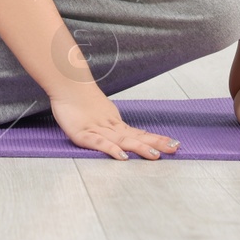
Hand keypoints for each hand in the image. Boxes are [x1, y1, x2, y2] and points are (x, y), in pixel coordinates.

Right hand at [50, 89, 179, 160]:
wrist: (65, 83)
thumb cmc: (78, 98)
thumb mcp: (98, 113)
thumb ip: (109, 125)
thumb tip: (122, 133)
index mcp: (114, 123)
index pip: (139, 133)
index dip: (156, 139)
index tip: (174, 143)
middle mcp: (110, 126)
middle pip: (136, 136)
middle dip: (156, 143)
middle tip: (175, 148)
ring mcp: (97, 129)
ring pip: (122, 140)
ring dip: (139, 148)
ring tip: (155, 155)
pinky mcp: (82, 134)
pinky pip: (99, 143)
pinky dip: (111, 149)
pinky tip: (122, 156)